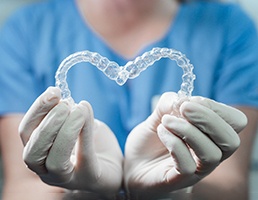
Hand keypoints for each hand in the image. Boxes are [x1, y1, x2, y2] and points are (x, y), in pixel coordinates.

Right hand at [19, 87, 122, 198]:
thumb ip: (71, 115)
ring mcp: (67, 178)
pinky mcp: (89, 178)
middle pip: (33, 151)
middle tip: (65, 104)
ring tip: (78, 111)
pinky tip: (87, 114)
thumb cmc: (94, 143)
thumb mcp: (80, 124)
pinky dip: (84, 133)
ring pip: (54, 160)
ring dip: (65, 131)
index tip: (53, 91)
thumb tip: (68, 102)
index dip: (37, 110)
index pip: (27, 132)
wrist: (115, 164)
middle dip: (48, 123)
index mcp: (40, 152)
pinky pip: (83, 156)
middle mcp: (47, 169)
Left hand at [124, 92, 246, 198]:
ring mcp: (196, 170)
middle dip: (208, 118)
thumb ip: (170, 103)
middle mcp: (209, 153)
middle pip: (230, 140)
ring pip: (212, 154)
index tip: (190, 101)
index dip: (216, 107)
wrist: (132, 162)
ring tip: (166, 120)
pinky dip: (174, 143)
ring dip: (188, 130)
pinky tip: (161, 132)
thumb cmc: (150, 139)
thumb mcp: (159, 115)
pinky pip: (188, 166)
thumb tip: (182, 99)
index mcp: (210, 135)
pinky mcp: (179, 180)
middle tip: (183, 108)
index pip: (235, 122)